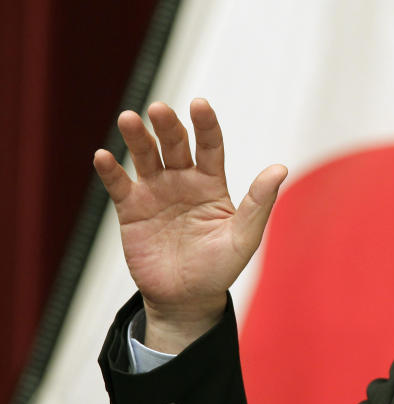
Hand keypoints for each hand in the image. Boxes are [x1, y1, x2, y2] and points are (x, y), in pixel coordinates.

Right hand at [94, 98, 286, 351]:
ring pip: (145, 157)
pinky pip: (119, 185)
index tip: (199, 104)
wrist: (187, 299)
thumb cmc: (220, 267)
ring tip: (129, 119)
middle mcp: (183, 181)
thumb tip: (280, 168)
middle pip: (174, 145)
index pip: (209, 146)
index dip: (205, 124)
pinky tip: (103, 157)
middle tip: (159, 109)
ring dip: (136, 138)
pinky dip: (110, 171)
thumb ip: (259, 202)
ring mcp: (156, 192)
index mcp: (211, 183)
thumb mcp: (244, 236)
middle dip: (167, 126)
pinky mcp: (131, 209)